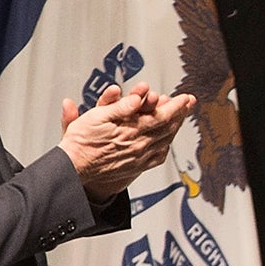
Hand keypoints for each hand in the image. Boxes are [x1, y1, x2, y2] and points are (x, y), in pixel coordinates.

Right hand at [59, 82, 196, 200]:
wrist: (75, 167)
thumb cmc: (81, 141)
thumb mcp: (96, 116)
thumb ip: (120, 107)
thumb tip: (137, 98)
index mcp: (132, 131)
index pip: (162, 116)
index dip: (176, 106)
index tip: (185, 98)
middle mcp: (139, 145)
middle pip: (168, 128)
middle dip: (181, 113)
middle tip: (189, 103)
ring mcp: (140, 157)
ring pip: (165, 140)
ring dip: (176, 126)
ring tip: (181, 117)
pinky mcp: (137, 166)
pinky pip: (159, 155)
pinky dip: (167, 144)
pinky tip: (168, 139)